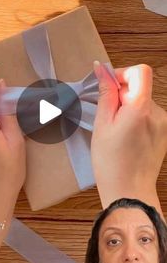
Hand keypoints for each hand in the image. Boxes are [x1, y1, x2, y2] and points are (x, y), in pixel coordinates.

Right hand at [91, 62, 166, 212]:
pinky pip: (149, 114)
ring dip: (129, 108)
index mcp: (140, 109)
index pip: (140, 72)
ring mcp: (164, 123)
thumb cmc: (112, 163)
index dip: (122, 73)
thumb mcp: (102, 125)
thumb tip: (102, 70)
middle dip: (122, 95)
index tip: (109, 85)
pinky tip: (127, 137)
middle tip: (108, 117)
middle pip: (140, 87)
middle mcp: (158, 113)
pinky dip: (136, 118)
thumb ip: (105, 94)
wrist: (129, 191)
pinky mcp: (164, 132)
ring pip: (143, 101)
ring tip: (117, 131)